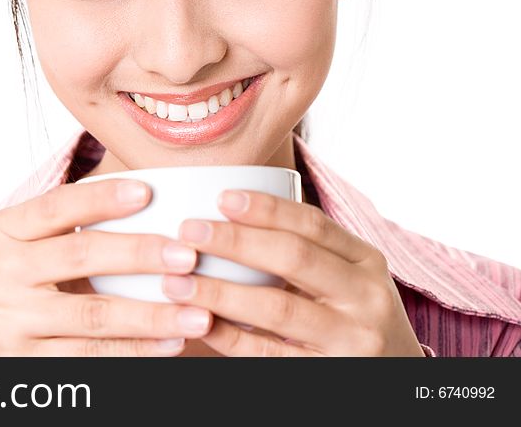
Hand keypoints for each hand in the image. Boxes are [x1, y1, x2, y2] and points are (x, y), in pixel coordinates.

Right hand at [0, 179, 212, 355]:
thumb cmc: (3, 269)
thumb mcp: (12, 235)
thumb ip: (60, 219)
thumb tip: (142, 195)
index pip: (54, 207)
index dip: (101, 198)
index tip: (148, 191)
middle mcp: (0, 273)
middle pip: (78, 257)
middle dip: (139, 255)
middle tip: (187, 255)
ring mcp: (11, 321)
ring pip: (91, 317)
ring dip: (150, 316)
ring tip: (197, 313)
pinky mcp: (24, 361)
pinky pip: (88, 358)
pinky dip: (133, 352)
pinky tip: (169, 344)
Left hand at [161, 190, 423, 355]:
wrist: (398, 380)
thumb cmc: (353, 317)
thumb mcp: (347, 278)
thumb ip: (306, 250)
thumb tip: (228, 211)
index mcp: (366, 260)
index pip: (313, 224)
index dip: (266, 208)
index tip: (221, 196)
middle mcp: (366, 296)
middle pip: (294, 258)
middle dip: (235, 241)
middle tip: (188, 231)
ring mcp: (352, 339)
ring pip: (278, 307)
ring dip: (220, 292)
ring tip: (177, 281)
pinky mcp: (330, 375)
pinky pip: (270, 353)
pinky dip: (231, 337)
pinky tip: (201, 322)